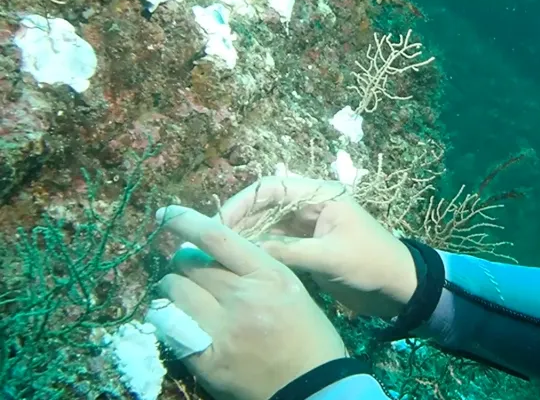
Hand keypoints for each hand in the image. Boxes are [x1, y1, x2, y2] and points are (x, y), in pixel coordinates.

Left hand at [154, 205, 346, 399]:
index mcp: (269, 275)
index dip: (186, 222)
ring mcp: (223, 330)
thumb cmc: (309, 335)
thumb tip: (209, 254)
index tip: (165, 215)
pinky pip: (170, 328)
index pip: (217, 237)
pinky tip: (177, 322)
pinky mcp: (207, 360)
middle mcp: (243, 297)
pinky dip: (168, 320)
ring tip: (183, 298)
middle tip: (189, 273)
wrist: (314, 386)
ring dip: (173, 291)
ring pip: (173, 292)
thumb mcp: (289, 289)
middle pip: (189, 264)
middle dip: (183, 264)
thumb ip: (253, 269)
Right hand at [217, 176, 417, 318]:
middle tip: (206, 244)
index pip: (271, 188)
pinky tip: (235, 265)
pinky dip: (256, 252)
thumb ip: (290, 252)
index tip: (217, 225)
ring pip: (264, 227)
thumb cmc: (372, 264)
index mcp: (320, 195)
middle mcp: (309, 206)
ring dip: (242, 238)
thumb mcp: (331, 258)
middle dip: (236, 221)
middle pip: (262, 206)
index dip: (241, 203)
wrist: (399, 288)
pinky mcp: (305, 249)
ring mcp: (306, 228)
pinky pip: (273, 245)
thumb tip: (246, 251)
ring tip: (214, 255)